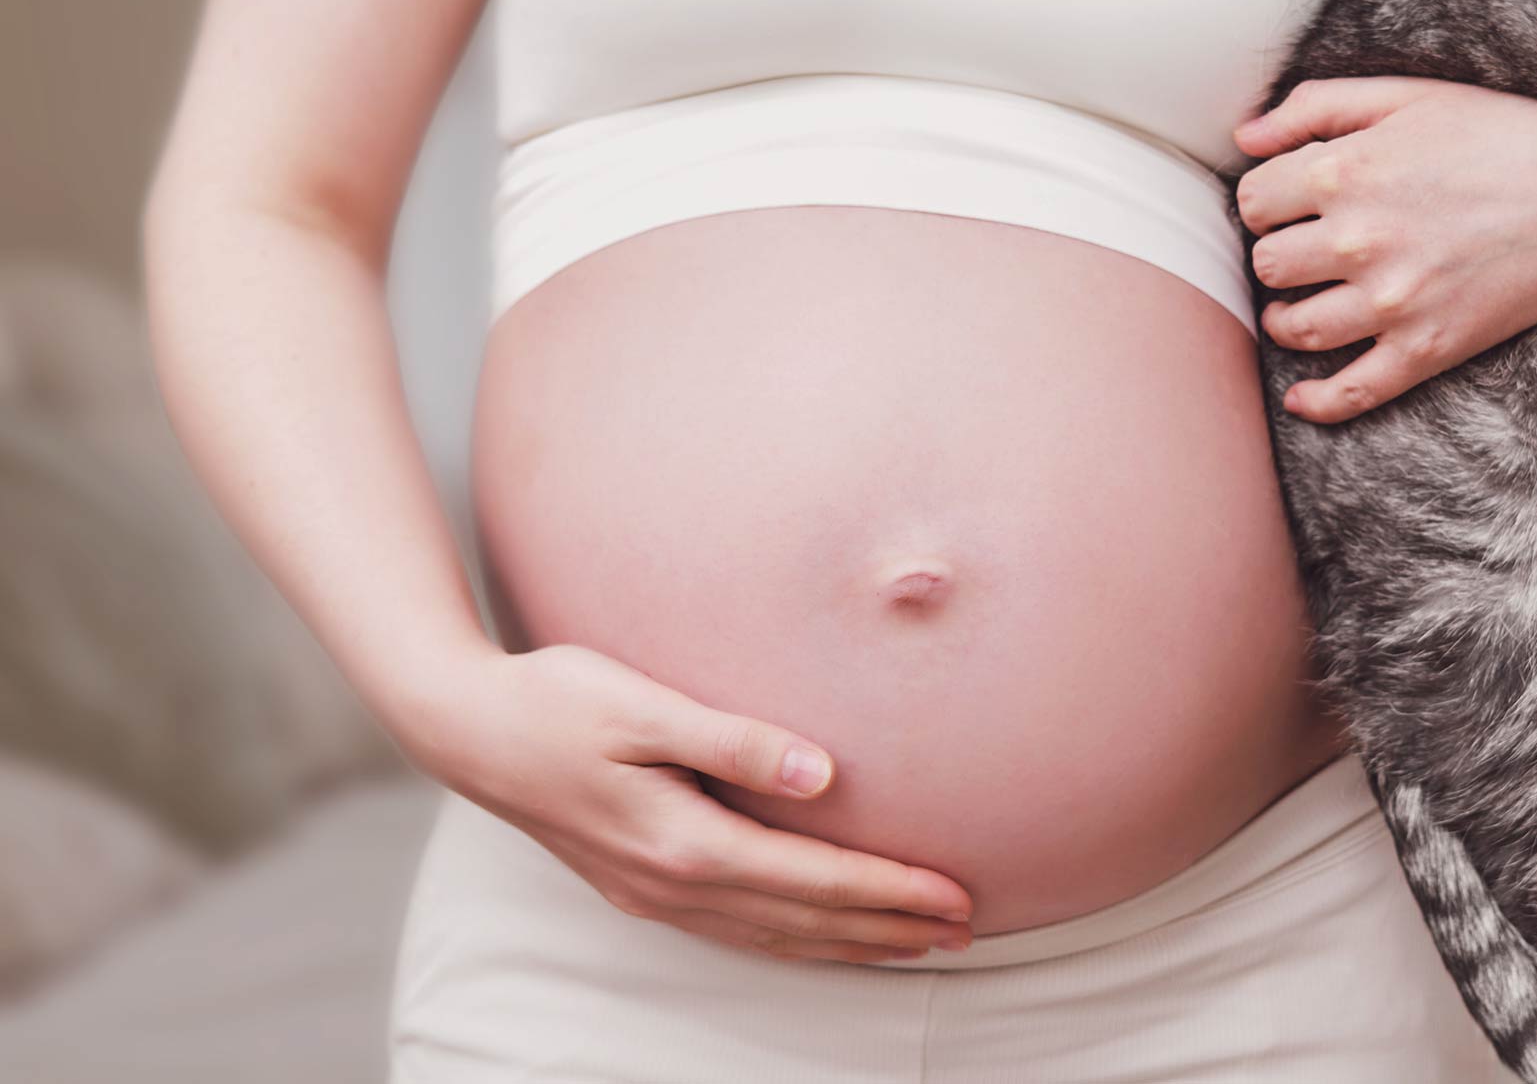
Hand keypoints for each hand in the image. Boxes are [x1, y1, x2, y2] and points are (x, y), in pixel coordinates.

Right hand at [397, 642, 975, 963]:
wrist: (465, 729)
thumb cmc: (555, 698)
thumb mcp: (643, 705)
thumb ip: (734, 740)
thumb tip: (821, 773)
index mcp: (683, 842)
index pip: (813, 878)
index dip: (889, 890)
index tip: (956, 892)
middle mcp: (672, 884)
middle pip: (805, 919)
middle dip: (890, 926)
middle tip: (967, 926)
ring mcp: (653, 894)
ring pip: (774, 936)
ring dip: (850, 942)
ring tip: (918, 941)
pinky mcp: (640, 887)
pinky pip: (738, 931)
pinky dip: (795, 940)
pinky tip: (824, 935)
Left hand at [1233, 77, 1536, 423]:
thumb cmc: (1501, 137)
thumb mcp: (1408, 96)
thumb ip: (1317, 105)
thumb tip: (1245, 137)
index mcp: (1346, 171)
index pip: (1254, 202)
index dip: (1265, 203)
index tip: (1286, 207)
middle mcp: (1357, 239)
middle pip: (1267, 264)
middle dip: (1275, 256)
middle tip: (1299, 253)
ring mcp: (1390, 301)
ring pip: (1295, 328)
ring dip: (1285, 320)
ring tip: (1297, 309)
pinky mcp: (1425, 349)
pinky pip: (1351, 391)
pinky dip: (1316, 401)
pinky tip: (1301, 397)